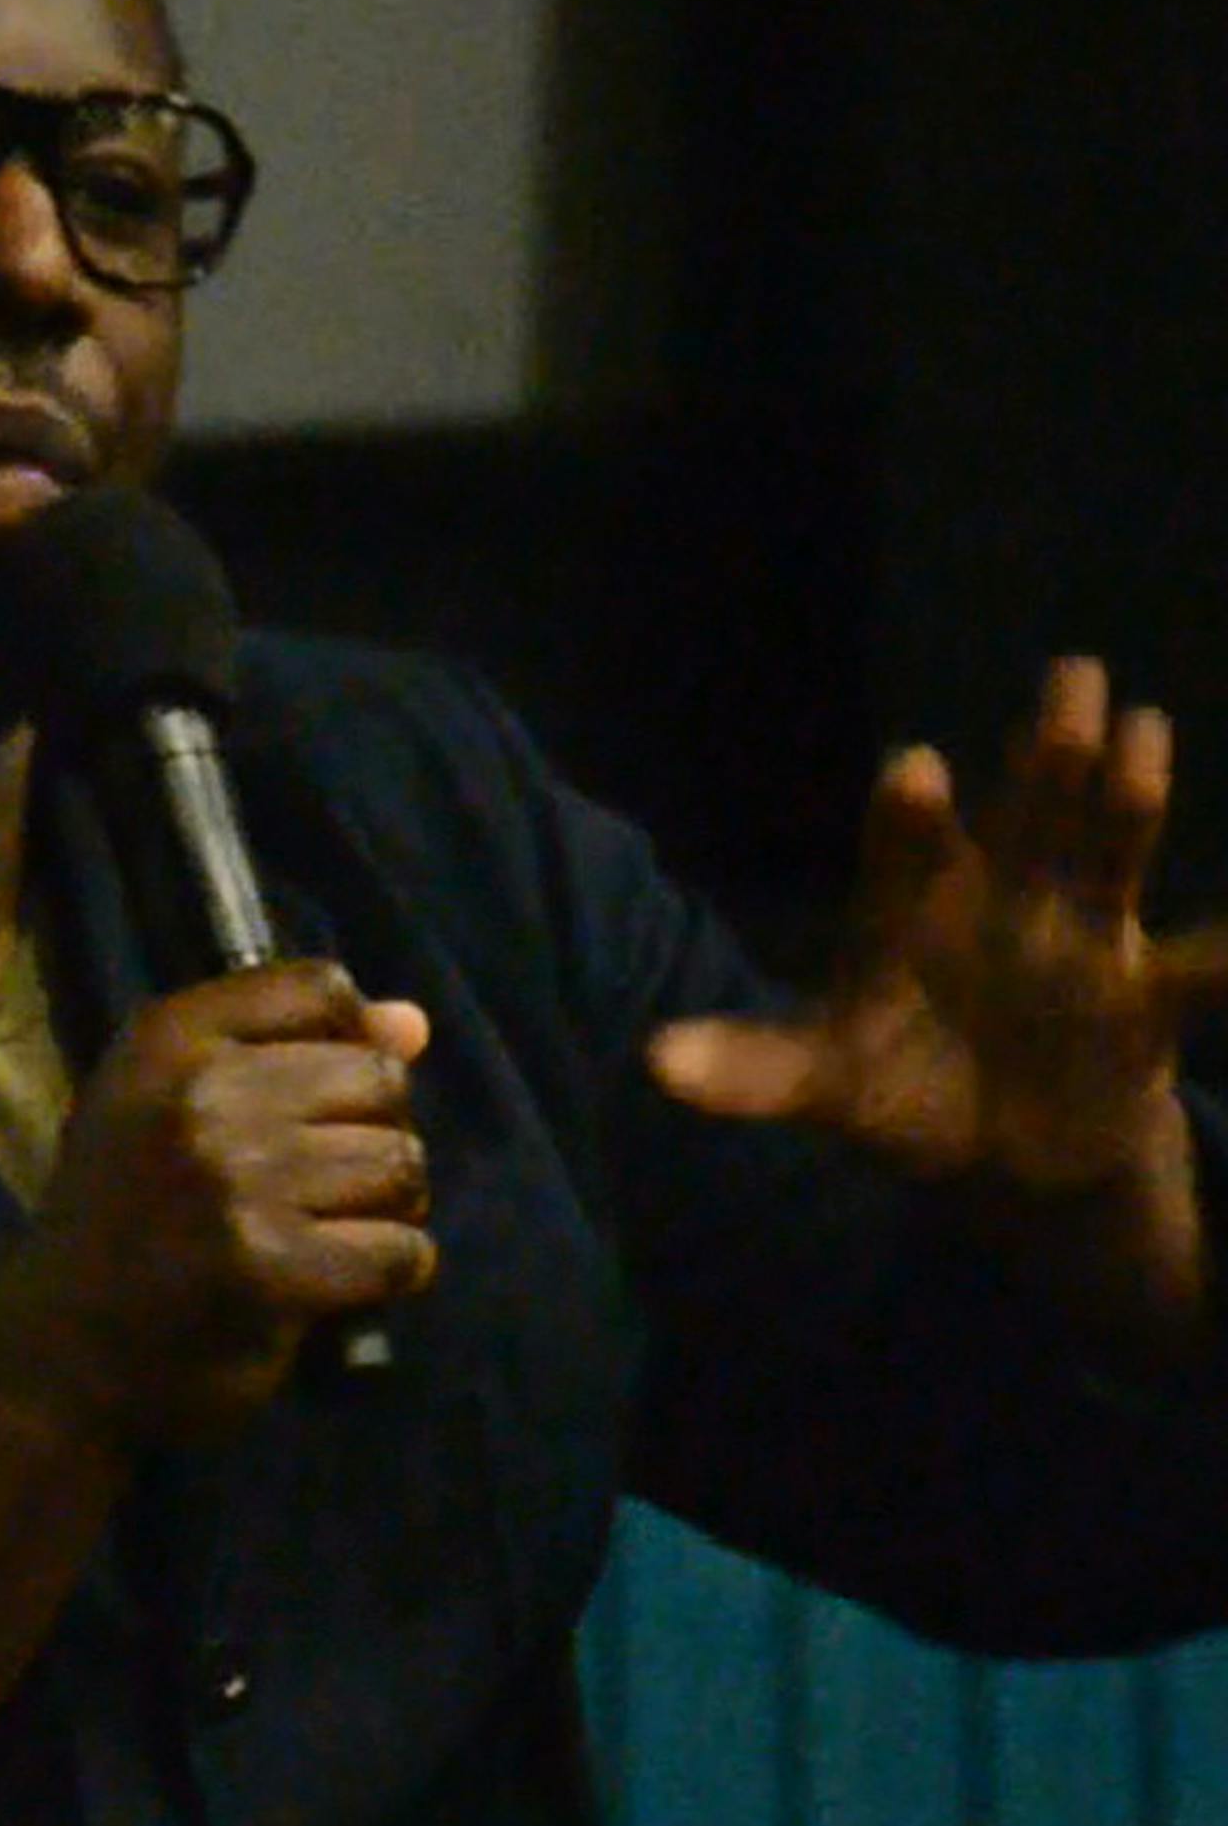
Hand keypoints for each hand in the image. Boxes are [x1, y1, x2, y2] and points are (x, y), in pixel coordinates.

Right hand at [0, 958, 433, 1449]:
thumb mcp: (169, 1107)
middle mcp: (200, 1095)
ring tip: (336, 1233)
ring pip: (398, 1164)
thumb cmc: (123, 1220)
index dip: (352, 1040)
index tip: (328, 1097)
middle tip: (330, 1186)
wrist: (60, 1352)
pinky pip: (397, 1250)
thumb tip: (414, 1024)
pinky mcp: (271, 1268)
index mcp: (166, 1039)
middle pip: (377, 1078)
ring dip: (388, 1207)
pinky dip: (392, 1272)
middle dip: (374, 1134)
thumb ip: (290, 1050)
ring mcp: (236, 1182)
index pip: (319, 987)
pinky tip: (344, 1284)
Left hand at [648, 657, 1227, 1194]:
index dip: (910, 814)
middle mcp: (1003, 895)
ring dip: (1127, 795)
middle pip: (1026, 811)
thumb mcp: (828, 1083)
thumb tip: (654, 1063)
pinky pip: (1194, 969)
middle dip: (1045, 752)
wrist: (1004, 1145)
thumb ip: (753, 1071)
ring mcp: (1081, 931)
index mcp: (916, 905)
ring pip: (1109, 848)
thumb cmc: (904, 1086)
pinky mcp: (1145, 993)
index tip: (915, 768)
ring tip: (1143, 731)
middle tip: (1068, 680)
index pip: (907, 847)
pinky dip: (1225, 953)